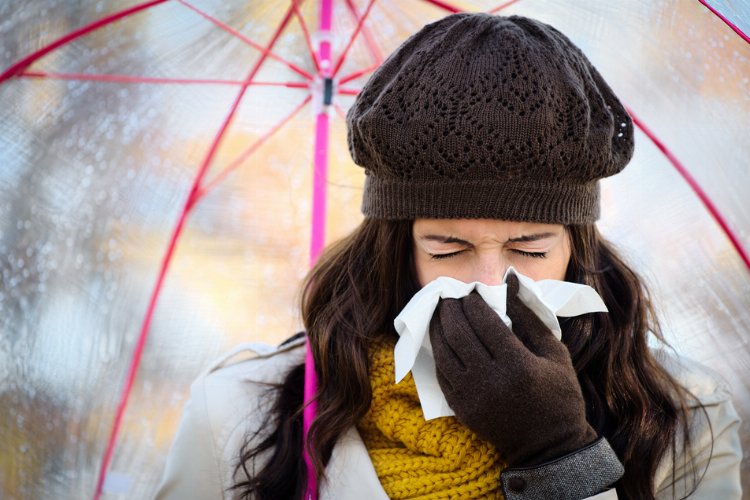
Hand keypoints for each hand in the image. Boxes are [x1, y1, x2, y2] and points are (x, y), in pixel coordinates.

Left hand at [428, 274, 596, 466]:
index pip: (484, 322)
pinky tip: (441, 339)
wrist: (549, 446)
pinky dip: (438, 353)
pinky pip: (441, 374)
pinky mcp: (462, 409)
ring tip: (440, 312)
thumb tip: (509, 283)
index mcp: (518, 365)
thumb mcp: (555, 353)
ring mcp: (472, 397)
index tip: (470, 292)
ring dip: (438, 328)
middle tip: (449, 296)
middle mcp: (491, 380)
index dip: (473, 303)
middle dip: (450, 310)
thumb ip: (529, 317)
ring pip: (443, 353)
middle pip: (458, 334)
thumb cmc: (559, 395)